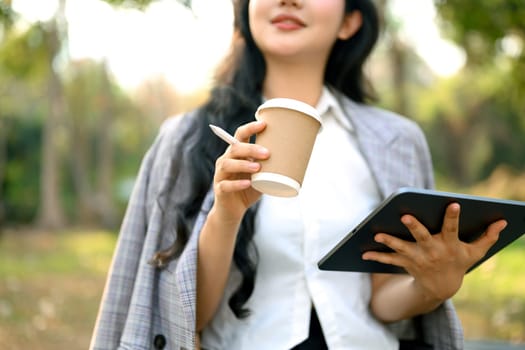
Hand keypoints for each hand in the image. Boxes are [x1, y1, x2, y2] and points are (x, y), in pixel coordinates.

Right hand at [211, 120, 268, 223]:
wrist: (232, 211)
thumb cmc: (248, 189)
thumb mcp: (261, 175)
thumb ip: (270, 166)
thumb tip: (296, 157)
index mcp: (236, 154)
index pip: (240, 135)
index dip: (250, 128)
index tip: (264, 124)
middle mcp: (226, 161)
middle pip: (235, 149)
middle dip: (250, 149)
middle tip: (267, 153)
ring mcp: (221, 175)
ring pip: (227, 164)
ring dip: (243, 164)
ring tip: (258, 167)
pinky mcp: (220, 189)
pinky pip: (226, 185)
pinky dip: (237, 184)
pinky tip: (247, 183)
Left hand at [363, 203, 506, 301]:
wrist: (441, 287)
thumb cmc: (458, 263)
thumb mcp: (475, 253)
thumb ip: (487, 237)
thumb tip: (503, 221)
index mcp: (449, 244)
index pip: (452, 228)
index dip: (453, 217)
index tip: (453, 203)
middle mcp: (432, 251)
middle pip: (422, 237)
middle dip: (414, 227)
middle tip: (405, 215)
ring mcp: (417, 258)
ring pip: (401, 248)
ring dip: (389, 241)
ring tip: (376, 233)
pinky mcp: (405, 263)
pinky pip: (388, 260)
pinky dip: (376, 257)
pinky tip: (363, 253)